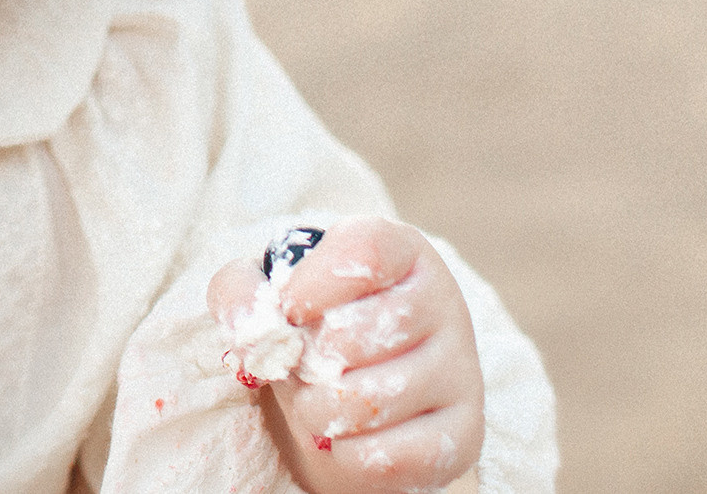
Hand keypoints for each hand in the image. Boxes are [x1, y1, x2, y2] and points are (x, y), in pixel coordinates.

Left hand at [208, 217, 483, 493]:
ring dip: (317, 411)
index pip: (366, 250)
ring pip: (368, 401)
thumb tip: (248, 325)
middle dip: (305, 362)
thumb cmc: (314, 327)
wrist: (357, 393)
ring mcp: (461, 369)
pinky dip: (346, 455)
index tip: (288, 309)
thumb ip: (242, 291)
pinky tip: (343, 436)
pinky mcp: (465, 432)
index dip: (314, 283)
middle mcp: (443, 302)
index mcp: (401, 251)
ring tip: (315, 402)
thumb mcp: (272, 292)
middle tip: (301, 366)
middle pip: (354, 335)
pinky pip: (390, 457)